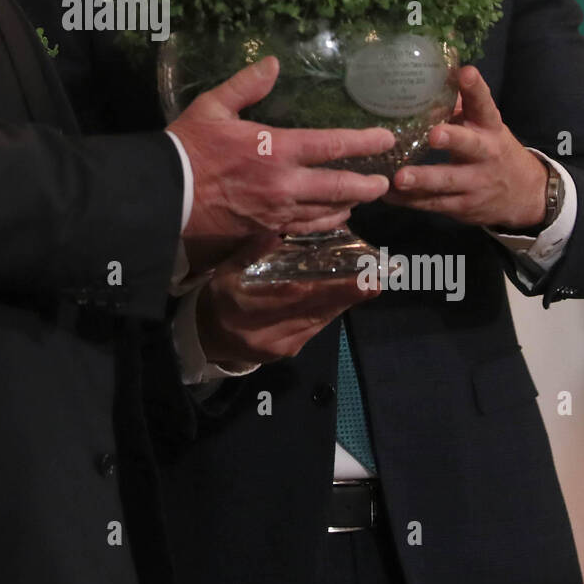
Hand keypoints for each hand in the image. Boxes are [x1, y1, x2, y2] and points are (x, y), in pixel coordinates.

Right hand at [169, 56, 393, 242]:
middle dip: (367, 185)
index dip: (364, 142)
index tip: (386, 139)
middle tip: (384, 182)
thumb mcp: (213, 106)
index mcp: (276, 148)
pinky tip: (331, 217)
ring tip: (362, 199)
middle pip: (340, 186)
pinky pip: (304, 227)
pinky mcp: (265, 228)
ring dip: (348, 205)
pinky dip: (323, 222)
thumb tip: (273, 63)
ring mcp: (277, 210)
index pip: (332, 145)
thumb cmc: (188, 146)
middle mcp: (284, 183)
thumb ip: (247, 85)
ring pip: (325, 212)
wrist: (165, 193)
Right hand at [196, 233, 380, 366]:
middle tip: (375, 280)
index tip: (355, 275)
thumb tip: (276, 232)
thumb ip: (251, 252)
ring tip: (370, 285)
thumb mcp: (225, 270)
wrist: (208, 336)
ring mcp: (279, 346)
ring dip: (344, 302)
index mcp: (244, 306)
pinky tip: (347, 298)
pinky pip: (314, 327)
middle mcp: (264, 331)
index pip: (292, 295)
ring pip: (318, 320)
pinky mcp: (288, 351)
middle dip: (346, 294)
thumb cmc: (219, 296)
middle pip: (313, 310)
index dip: (327, 286)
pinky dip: (332, 310)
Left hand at [383, 65, 548, 228]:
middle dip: (452, 139)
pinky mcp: (462, 206)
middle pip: (470, 145)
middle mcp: (485, 154)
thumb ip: (461, 104)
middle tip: (434, 135)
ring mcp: (475, 183)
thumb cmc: (494, 151)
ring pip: (448, 181)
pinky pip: (433, 203)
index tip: (465, 72)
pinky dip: (409, 201)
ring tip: (400, 178)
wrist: (526, 196)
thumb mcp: (485, 127)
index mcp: (489, 128)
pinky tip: (387, 195)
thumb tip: (433, 71)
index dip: (475, 89)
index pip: (484, 104)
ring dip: (423, 179)